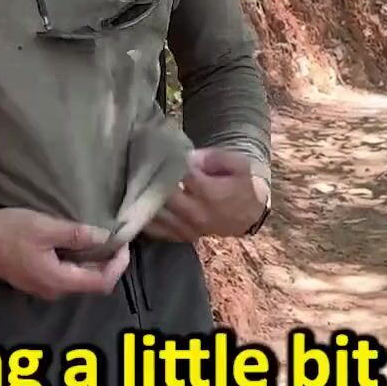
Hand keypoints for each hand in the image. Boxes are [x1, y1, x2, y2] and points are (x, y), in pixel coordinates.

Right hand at [0, 208, 129, 299]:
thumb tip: (105, 237)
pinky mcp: (33, 279)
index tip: (124, 244)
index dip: (118, 265)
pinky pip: (64, 275)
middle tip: (115, 238)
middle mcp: (53, 291)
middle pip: (92, 284)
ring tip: (98, 238)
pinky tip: (75, 242)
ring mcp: (41, 288)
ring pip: (78, 279)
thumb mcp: (44, 227)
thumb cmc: (6, 232)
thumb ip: (77, 234)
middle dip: (108, 263)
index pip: (102, 282)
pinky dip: (77, 262)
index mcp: (59, 281)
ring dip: (92, 262)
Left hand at [143, 147, 268, 242]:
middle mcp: (194, 214)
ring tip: (138, 178)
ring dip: (144, 196)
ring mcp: (185, 228)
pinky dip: (144, 215)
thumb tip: (189, 156)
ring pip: (154, 213)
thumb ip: (215, 157)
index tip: (159, 149)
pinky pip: (154, 229)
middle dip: (151, 177)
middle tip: (143, 161)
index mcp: (209, 194)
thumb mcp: (239, 164)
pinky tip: (139, 200)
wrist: (249, 214)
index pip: (178, 174)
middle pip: (161, 194)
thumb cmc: (242, 185)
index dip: (167, 160)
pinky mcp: (179, 237)